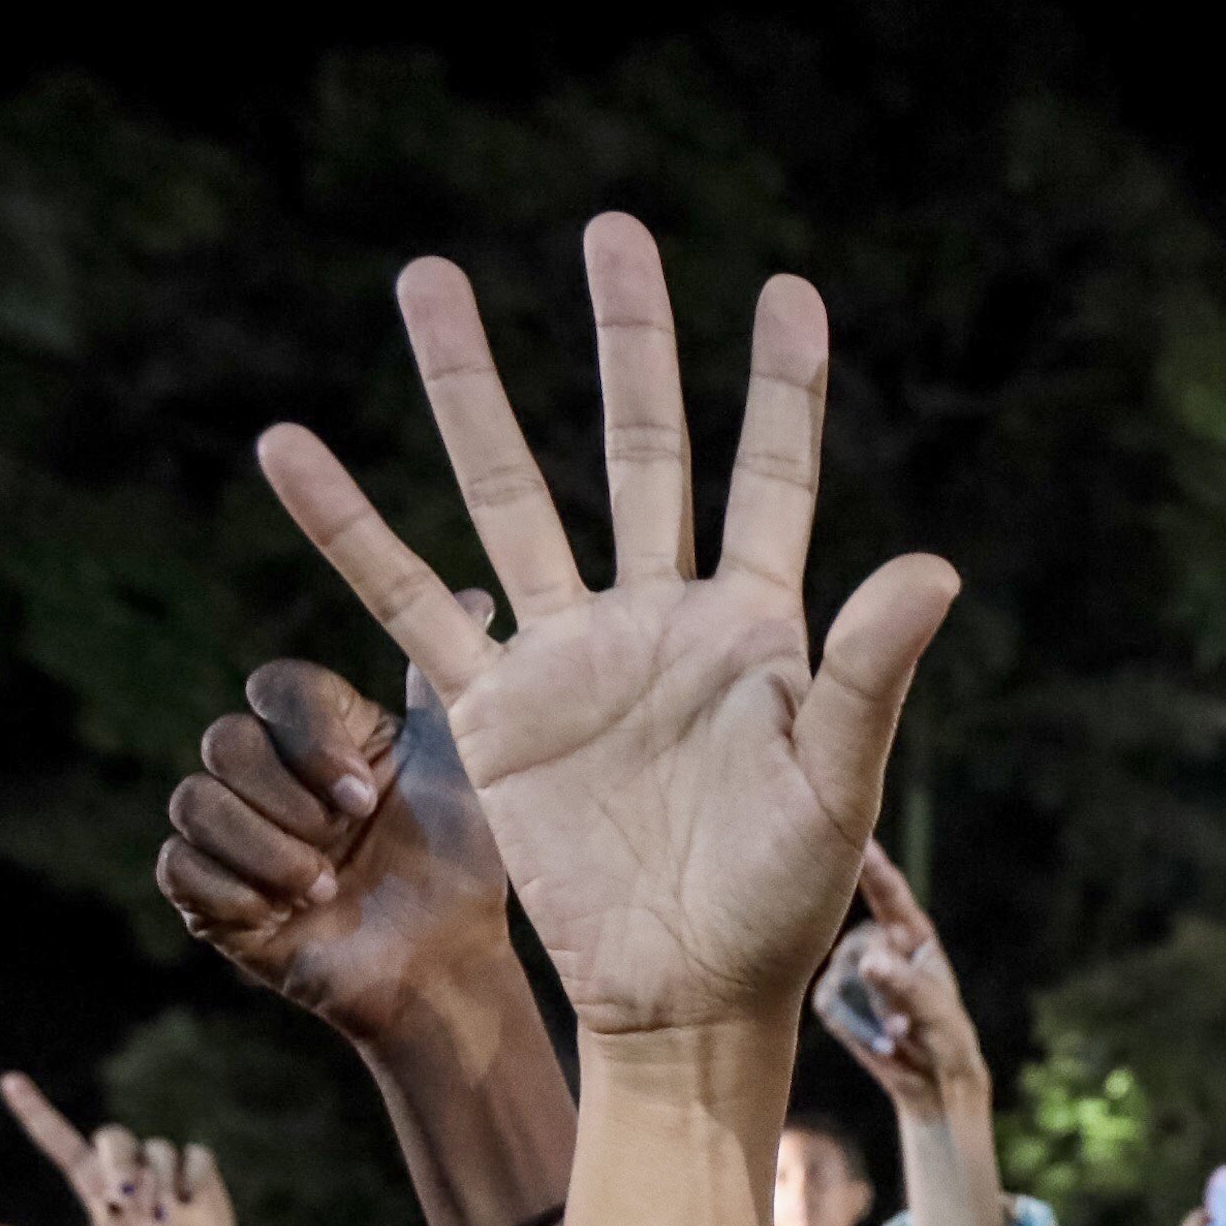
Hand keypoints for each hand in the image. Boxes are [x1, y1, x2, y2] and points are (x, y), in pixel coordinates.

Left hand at [0, 1077, 243, 1225]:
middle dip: (120, 1162)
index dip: (35, 1111)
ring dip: (162, 1184)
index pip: (59, 1141)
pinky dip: (193, 1181)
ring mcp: (160, 1164)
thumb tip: (119, 1194)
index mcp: (93, 1183)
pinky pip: (194, 1155)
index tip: (9, 1081)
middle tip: (129, 1196)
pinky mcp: (194, 1166)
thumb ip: (115, 1223)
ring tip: (168, 1218)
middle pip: (113, 1135)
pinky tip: (192, 1204)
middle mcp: (124, 1166)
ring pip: (158, 1149)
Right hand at [159, 641, 518, 1046]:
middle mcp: (272, 774)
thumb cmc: (463, 866)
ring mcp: (237, 833)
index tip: (366, 793)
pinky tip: (287, 914)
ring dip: (264, 849)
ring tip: (324, 887)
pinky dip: (233, 890)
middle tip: (344, 840)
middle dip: (286, 798)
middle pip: (225, 740)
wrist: (448, 967)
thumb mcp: (468, 768)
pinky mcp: (212, 895)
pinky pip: (176, 866)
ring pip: (194, 801)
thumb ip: (447, 687)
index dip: (310, 735)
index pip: (277, 687)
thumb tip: (476, 599)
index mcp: (324, 732)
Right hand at [255, 217, 962, 1038]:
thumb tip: (935, 565)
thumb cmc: (780, 906)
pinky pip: (409, 603)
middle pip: (638, 447)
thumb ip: (870, 674)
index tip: (787, 289)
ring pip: (511, 494)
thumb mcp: (836, 788)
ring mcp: (571, 656)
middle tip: (611, 227)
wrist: (684, 998)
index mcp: (756, 629)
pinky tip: (290, 449)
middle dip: (627, 341)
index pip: (771, 478)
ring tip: (427, 278)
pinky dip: (349, 529)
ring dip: (470, 389)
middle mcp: (659, 618)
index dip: (782, 388)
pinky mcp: (495, 713)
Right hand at [809, 842, 989, 1114]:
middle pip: (856, 937)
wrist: (933, 1080)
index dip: (871, 865)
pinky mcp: (838, 997)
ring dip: (868, 1007)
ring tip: (899, 1032)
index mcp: (914, 936)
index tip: (853, 837)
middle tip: (900, 1013)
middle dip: (869, 971)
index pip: (889, 894)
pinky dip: (853, 1024)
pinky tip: (879, 1040)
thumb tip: (869, 960)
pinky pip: (829, 999)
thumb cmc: (946, 1038)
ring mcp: (857, 970)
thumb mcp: (935, 1012)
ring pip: (841, 971)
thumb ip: (904, 984)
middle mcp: (881, 944)